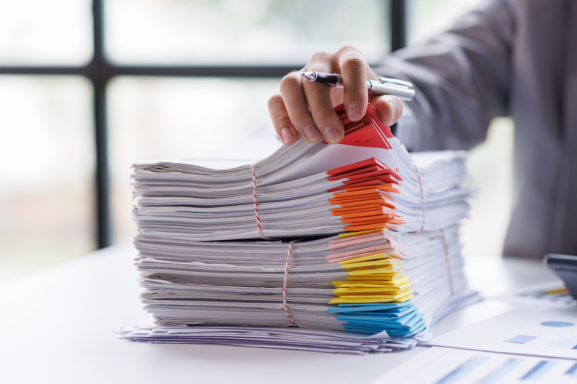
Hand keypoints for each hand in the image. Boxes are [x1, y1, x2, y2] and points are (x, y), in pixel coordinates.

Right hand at [268, 45, 403, 145]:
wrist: (346, 107)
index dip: (354, 88)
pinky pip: (275, 101)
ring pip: (290, 85)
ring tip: (312, 138)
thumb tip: (384, 112)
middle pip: (316, 78)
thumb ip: (390, 106)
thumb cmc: (365, 102)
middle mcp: (322, 62)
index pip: (351, 63)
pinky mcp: (284, 94)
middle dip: (324, 110)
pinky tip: (289, 139)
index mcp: (349, 57)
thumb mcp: (383, 104)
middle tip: (333, 136)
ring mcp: (300, 76)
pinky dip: (280, 120)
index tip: (357, 115)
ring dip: (300, 114)